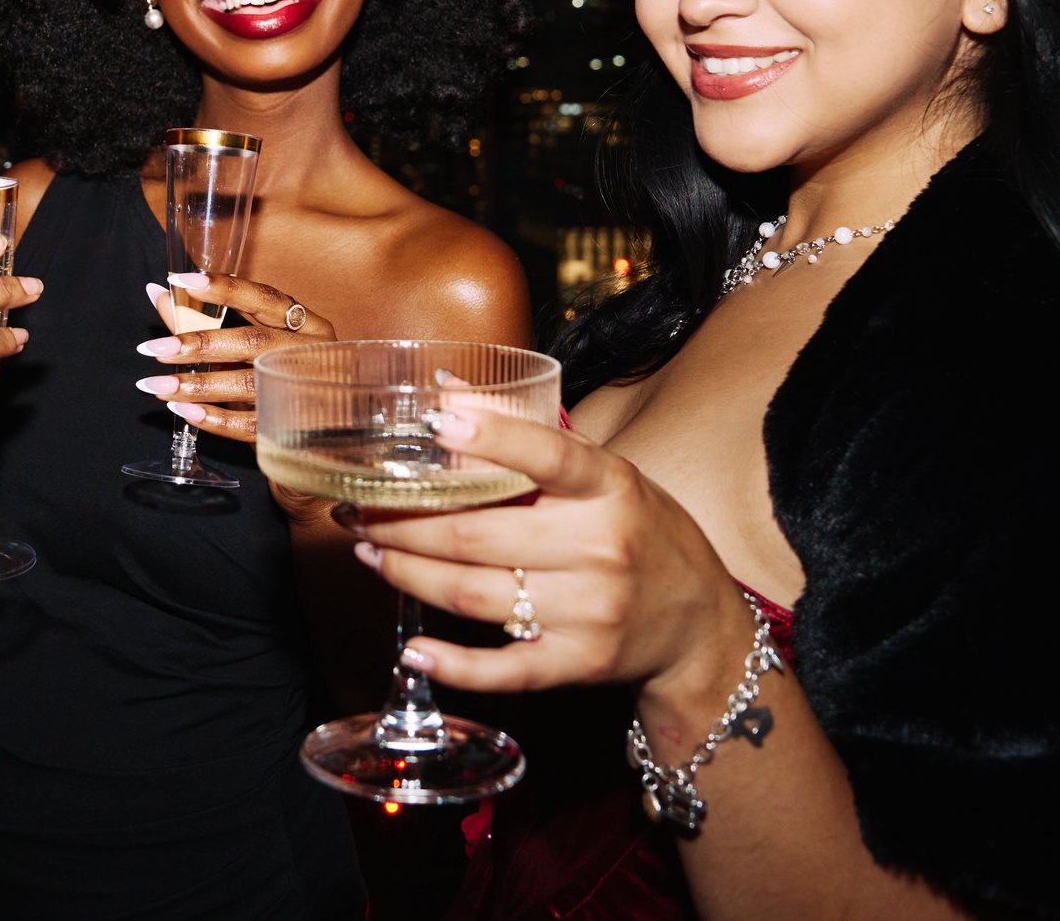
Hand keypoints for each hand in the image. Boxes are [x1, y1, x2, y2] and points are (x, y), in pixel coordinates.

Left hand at [131, 272, 335, 442]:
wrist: (322, 432)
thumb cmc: (275, 373)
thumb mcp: (250, 342)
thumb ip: (203, 317)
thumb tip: (159, 292)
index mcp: (306, 325)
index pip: (264, 298)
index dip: (224, 288)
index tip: (181, 280)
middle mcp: (308, 354)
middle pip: (252, 343)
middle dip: (199, 344)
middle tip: (156, 349)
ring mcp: (301, 392)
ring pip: (245, 383)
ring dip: (196, 384)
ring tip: (157, 385)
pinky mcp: (290, 427)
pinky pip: (248, 423)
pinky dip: (212, 418)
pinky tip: (183, 410)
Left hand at [350, 408, 755, 712]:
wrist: (699, 625)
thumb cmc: (642, 533)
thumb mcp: (607, 474)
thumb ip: (533, 436)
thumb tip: (449, 389)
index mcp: (610, 488)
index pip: (548, 455)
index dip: (491, 438)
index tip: (435, 422)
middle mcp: (601, 547)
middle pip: (478, 534)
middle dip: (404, 523)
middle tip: (360, 511)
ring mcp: (591, 611)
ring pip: (476, 595)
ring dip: (409, 575)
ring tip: (372, 555)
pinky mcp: (579, 663)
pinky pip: (505, 669)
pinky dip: (454, 663)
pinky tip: (414, 647)